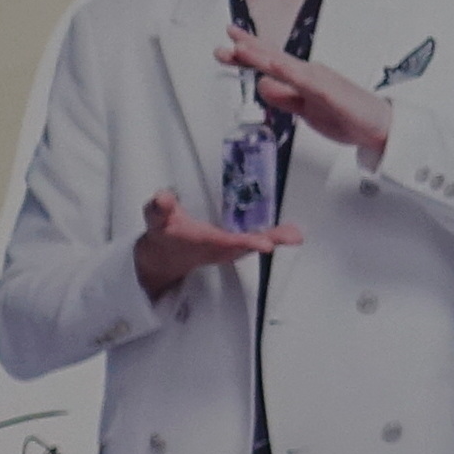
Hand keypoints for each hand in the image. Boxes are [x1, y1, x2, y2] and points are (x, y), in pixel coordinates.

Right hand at [131, 187, 295, 301]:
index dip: (245, 242)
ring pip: (256, 244)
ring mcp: (229, 249)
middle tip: (293, 237)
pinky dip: (275, 237)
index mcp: (203, 241)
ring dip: (277, 239)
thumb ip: (159, 208)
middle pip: (248, 245)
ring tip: (296, 235)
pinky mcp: (234, 247)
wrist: (165, 256)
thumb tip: (162, 197)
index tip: (265, 244)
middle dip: (270, 241)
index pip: (226, 242)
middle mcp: (220, 248)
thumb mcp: (157, 219)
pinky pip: (257, 241)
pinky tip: (292, 233)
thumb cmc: (164, 232)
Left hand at [218, 26, 391, 163]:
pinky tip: (275, 67)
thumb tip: (261, 85)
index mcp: (302, 79)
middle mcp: (309, 74)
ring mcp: (319, 81)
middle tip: (228, 35)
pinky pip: (305, 81)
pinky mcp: (329, 92)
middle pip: (273, 58)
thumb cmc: (349, 117)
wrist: (380, 126)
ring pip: (284, 66)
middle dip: (248, 48)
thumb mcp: (305, 110)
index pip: (270, 63)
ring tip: (240, 46)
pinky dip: (288, 72)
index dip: (248, 54)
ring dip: (262, 56)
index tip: (227, 45)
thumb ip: (283, 98)